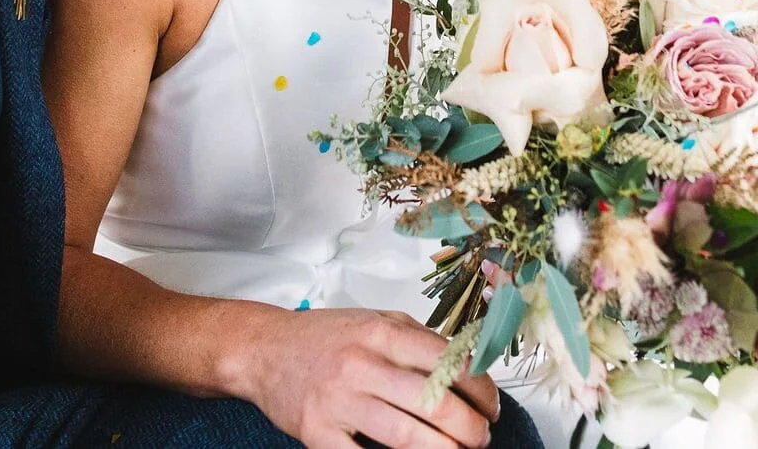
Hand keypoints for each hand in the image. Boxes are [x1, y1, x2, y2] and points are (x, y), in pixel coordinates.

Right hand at [234, 307, 501, 448]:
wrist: (264, 350)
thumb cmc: (325, 337)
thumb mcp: (376, 321)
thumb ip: (419, 340)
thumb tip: (469, 366)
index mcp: (382, 333)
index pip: (449, 362)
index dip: (481, 389)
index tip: (492, 405)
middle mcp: (362, 364)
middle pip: (435, 404)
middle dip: (471, 429)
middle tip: (481, 438)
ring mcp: (339, 401)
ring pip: (407, 437)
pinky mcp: (318, 432)